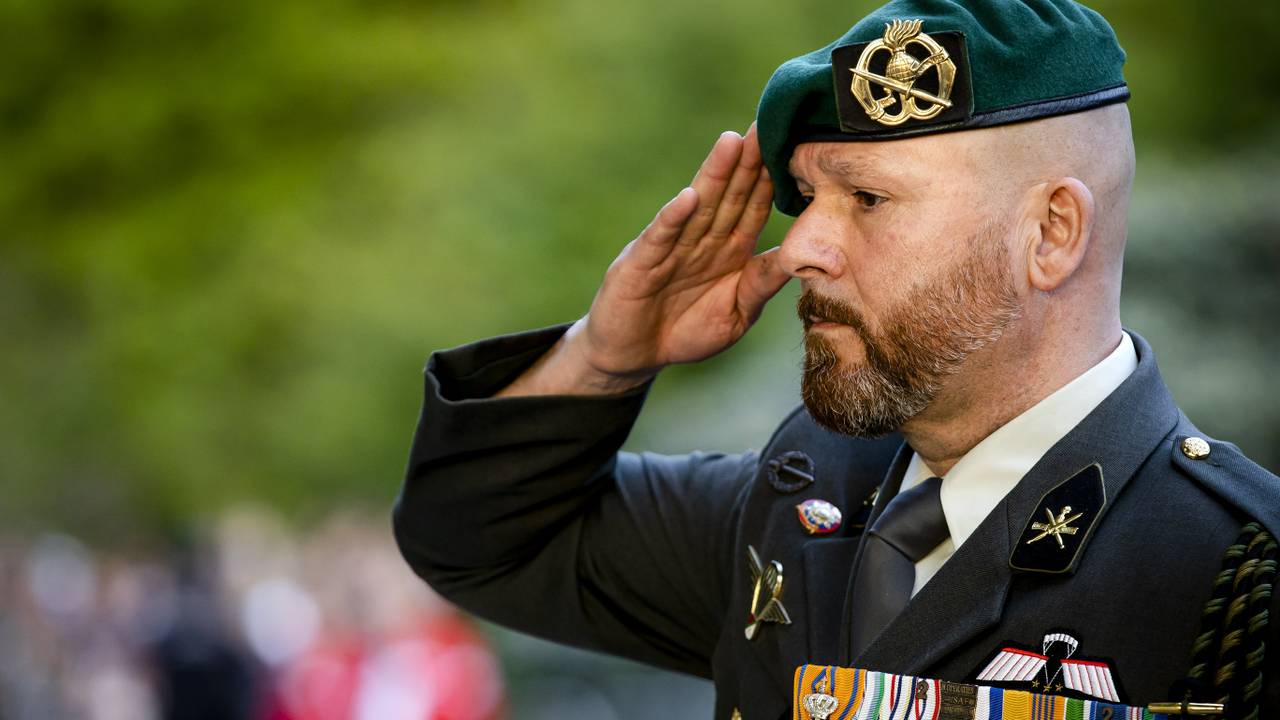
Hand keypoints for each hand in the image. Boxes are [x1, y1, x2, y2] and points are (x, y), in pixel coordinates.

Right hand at [499, 125, 789, 396]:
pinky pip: (660, 239)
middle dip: (749, 162)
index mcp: (730, 250)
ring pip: (698, 207)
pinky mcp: (641, 265)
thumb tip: (805, 256)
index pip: (755, 206)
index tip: (795, 145)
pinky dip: (673, 219)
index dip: (773, 178)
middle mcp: (702, 240)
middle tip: (768, 124)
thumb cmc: (687, 332)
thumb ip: (763, 282)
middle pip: (730, 195)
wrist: (634, 356)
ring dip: (714, 176)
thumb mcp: (738, 312)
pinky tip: (688, 198)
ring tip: (732, 144)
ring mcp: (671, 248)